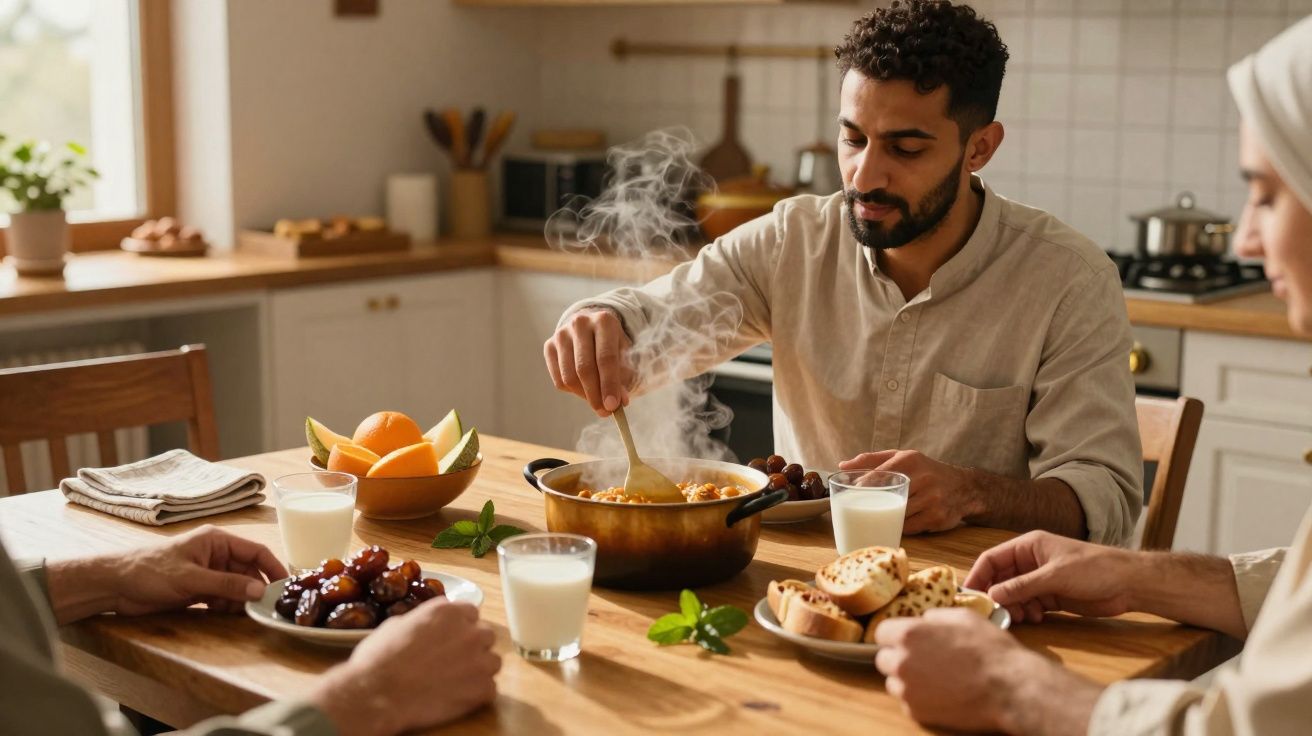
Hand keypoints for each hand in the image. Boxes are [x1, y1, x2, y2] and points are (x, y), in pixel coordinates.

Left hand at [48, 525, 285, 622]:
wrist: (114, 585)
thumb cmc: (149, 571)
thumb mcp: (191, 578)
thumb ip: (227, 585)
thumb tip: (260, 591)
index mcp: (217, 541)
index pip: (256, 551)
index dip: (273, 567)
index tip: (286, 586)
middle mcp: (216, 555)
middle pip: (249, 571)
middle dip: (258, 588)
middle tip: (269, 607)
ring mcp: (207, 573)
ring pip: (237, 586)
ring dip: (243, 600)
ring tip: (250, 614)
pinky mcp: (198, 590)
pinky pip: (223, 597)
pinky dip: (228, 606)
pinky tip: (231, 615)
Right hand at [312, 599, 499, 735]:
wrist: (376, 694)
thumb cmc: (378, 659)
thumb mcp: (396, 625)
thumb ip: (421, 621)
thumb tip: (425, 626)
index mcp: (449, 611)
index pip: (470, 613)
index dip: (460, 627)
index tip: (451, 638)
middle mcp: (470, 631)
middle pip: (485, 635)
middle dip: (472, 647)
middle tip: (453, 661)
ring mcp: (480, 660)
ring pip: (493, 661)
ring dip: (479, 670)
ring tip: (456, 682)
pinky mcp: (482, 689)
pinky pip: (490, 689)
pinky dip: (477, 695)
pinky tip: (457, 698)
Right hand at [543, 308, 634, 415]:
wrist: (592, 328)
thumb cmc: (612, 345)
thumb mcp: (624, 356)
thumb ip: (624, 378)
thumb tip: (618, 403)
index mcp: (604, 321)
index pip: (606, 358)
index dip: (609, 384)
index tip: (613, 406)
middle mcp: (580, 323)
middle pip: (584, 368)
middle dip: (596, 394)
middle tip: (605, 411)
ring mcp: (561, 334)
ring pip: (569, 376)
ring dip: (584, 396)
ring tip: (597, 402)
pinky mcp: (549, 346)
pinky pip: (559, 379)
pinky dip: (573, 392)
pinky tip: (584, 390)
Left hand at [838, 450, 979, 533]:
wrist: (965, 488)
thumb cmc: (925, 471)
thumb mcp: (902, 458)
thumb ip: (872, 460)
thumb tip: (842, 466)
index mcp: (910, 460)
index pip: (878, 475)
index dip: (860, 488)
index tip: (847, 496)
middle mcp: (923, 478)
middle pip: (886, 497)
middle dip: (869, 506)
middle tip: (855, 511)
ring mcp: (932, 499)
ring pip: (896, 514)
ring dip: (883, 518)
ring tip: (873, 518)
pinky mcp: (937, 518)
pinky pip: (908, 527)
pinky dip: (898, 526)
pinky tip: (895, 522)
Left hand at [874, 608, 1099, 733]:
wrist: (1009, 688)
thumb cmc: (990, 650)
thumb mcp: (963, 617)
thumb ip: (935, 617)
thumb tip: (923, 620)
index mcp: (908, 634)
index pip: (881, 632)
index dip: (896, 635)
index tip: (908, 640)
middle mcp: (901, 662)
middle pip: (884, 659)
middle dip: (899, 657)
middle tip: (924, 659)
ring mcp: (907, 690)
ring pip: (894, 683)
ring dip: (908, 680)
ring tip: (936, 678)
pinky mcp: (917, 713)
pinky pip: (909, 702)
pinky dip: (920, 699)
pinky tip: (943, 693)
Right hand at [963, 530, 1138, 624]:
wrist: (1129, 584)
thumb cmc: (1093, 568)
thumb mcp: (1054, 576)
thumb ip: (1022, 586)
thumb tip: (992, 594)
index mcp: (1029, 546)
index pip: (992, 559)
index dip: (978, 576)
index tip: (968, 595)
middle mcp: (1031, 562)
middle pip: (1001, 579)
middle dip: (996, 595)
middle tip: (993, 612)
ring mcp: (1041, 580)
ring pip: (1014, 594)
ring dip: (1013, 607)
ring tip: (1021, 617)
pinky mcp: (1051, 597)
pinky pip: (1028, 605)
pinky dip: (1027, 613)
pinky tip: (1036, 618)